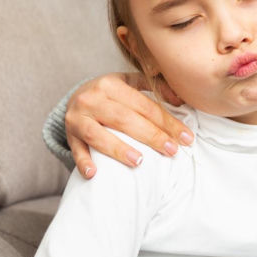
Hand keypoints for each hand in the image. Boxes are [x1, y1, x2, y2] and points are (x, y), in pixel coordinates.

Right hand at [66, 73, 192, 178]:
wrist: (76, 96)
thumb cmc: (112, 93)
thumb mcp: (131, 83)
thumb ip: (156, 87)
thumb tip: (180, 98)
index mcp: (111, 84)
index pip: (145, 106)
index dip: (167, 122)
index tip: (186, 137)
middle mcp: (92, 99)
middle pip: (124, 120)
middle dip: (151, 136)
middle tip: (171, 150)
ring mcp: (77, 118)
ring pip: (98, 135)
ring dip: (118, 149)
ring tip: (139, 162)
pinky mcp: (70, 135)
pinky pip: (75, 149)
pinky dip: (83, 161)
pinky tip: (94, 173)